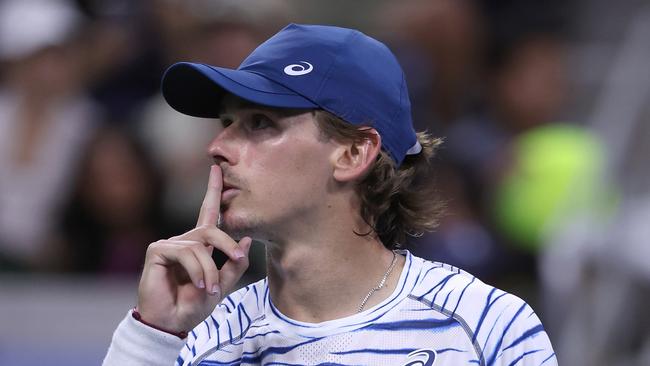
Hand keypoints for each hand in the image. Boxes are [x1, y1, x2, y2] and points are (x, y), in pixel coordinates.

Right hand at [136, 165, 250, 333]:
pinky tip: (198, 285)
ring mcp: (169, 244)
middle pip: (211, 229)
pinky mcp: (158, 251)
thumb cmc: (193, 305)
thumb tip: (248, 241)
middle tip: (236, 257)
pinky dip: (197, 270)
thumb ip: (234, 265)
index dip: (212, 190)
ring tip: (209, 290)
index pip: (208, 213)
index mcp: (199, 245)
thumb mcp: (221, 287)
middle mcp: (184, 241)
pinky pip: (186, 252)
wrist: (171, 324)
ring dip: (211, 270)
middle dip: (227, 243)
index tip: (216, 168)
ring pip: (201, 245)